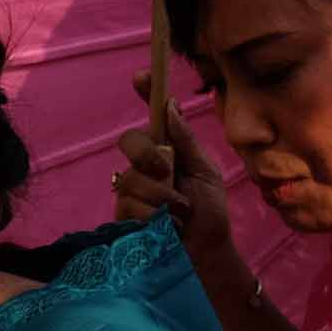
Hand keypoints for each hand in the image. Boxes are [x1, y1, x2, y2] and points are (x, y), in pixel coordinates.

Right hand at [113, 70, 235, 271]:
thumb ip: (187, 141)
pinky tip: (166, 226)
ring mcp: (131, 191)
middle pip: (130, 142)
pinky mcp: (123, 216)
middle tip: (166, 170)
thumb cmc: (208, 212)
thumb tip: (170, 106)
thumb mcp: (205, 172)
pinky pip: (128, 205)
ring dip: (161, 196)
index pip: (154, 117)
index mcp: (169, 149)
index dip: (146, 93)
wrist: (205, 254)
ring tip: (180, 211)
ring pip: (131, 178)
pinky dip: (153, 215)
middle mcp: (145, 166)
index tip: (142, 77)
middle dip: (148, 154)